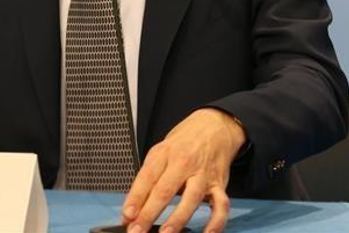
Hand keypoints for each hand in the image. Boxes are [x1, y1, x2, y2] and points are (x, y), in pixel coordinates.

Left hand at [120, 108, 245, 232]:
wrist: (215, 126)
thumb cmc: (184, 142)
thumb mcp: (161, 151)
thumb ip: (147, 179)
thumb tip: (131, 209)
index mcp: (165, 153)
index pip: (147, 177)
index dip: (136, 197)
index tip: (127, 215)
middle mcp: (184, 163)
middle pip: (165, 190)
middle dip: (149, 213)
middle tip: (137, 231)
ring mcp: (203, 174)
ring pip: (191, 198)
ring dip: (177, 219)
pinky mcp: (220, 184)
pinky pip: (221, 205)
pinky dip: (216, 222)